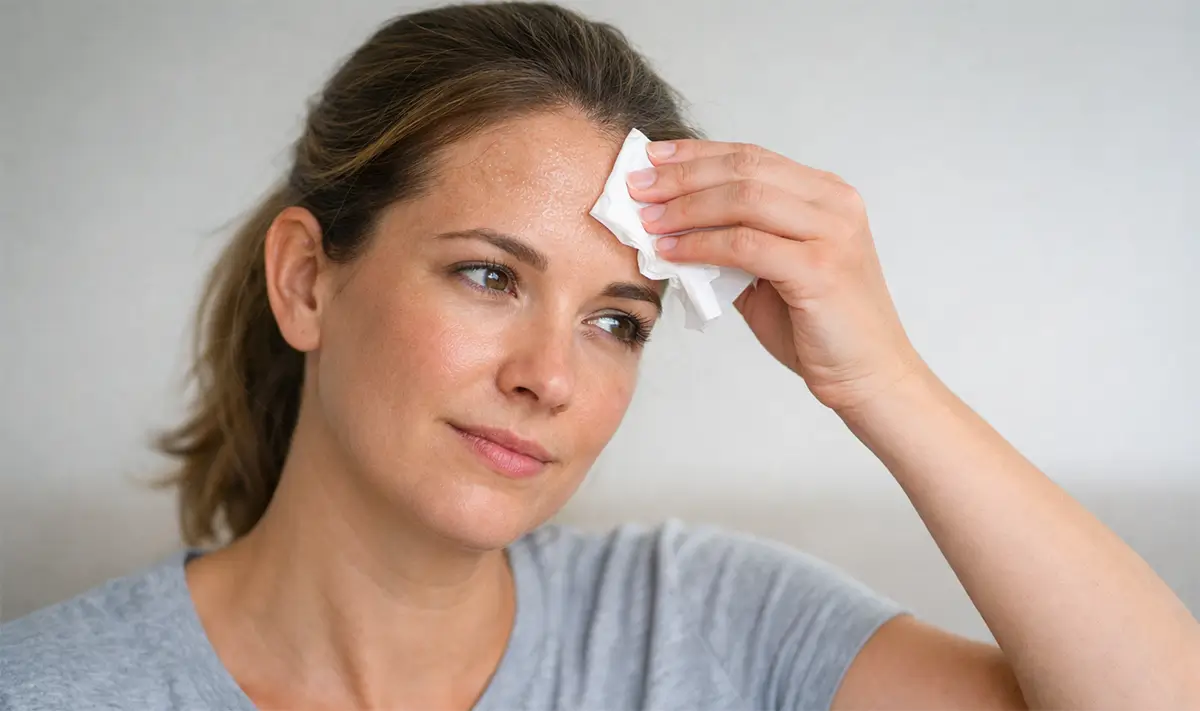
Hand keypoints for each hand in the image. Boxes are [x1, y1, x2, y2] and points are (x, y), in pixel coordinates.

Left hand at [628, 139, 923, 412]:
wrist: (868, 376)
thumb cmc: (820, 327)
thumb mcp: (774, 272)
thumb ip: (737, 244)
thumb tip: (673, 228)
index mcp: (826, 194)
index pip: (752, 156)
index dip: (697, 154)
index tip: (652, 158)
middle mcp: (834, 204)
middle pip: (744, 168)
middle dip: (682, 176)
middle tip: (636, 187)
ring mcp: (832, 233)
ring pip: (744, 198)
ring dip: (686, 208)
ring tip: (647, 220)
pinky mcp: (820, 269)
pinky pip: (746, 245)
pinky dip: (702, 245)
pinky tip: (672, 252)